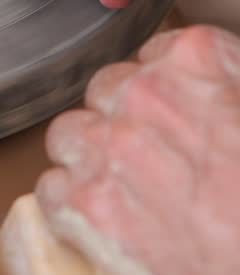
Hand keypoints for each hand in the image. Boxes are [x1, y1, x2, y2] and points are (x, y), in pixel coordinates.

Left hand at [37, 25, 239, 274]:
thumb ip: (223, 78)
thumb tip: (207, 82)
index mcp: (193, 58)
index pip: (153, 56)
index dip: (162, 95)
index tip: (172, 119)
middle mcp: (143, 93)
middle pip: (107, 91)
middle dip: (123, 122)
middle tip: (153, 159)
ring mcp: (109, 144)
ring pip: (70, 133)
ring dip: (89, 157)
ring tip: (121, 188)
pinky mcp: (85, 202)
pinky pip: (53, 189)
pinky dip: (71, 206)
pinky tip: (100, 218)